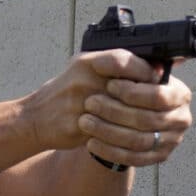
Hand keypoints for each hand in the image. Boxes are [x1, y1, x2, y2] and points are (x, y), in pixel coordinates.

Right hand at [20, 50, 157, 150]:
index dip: (144, 71)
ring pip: (121, 113)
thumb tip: (157, 68)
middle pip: (126, 88)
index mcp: (86, 63)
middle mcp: (82, 80)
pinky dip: (123, 135)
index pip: (123, 60)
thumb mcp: (86, 70)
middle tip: (159, 106)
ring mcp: (78, 104)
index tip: (157, 79)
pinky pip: (109, 132)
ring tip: (148, 122)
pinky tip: (131, 135)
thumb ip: (117, 66)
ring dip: (138, 120)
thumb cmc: (66, 92)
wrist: (35, 117)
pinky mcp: (77, 126)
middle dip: (146, 99)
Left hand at [77, 59, 191, 168]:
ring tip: (85, 121)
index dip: (132, 92)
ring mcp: (171, 141)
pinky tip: (91, 142)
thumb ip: (125, 63)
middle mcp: (181, 119)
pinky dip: (109, 151)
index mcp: (180, 94)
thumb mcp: (127, 72)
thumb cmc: (127, 87)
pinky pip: (133, 158)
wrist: (126, 114)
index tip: (109, 84)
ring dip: (108, 132)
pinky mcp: (157, 158)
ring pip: (138, 141)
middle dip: (115, 111)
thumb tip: (115, 61)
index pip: (159, 96)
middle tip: (90, 102)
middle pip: (147, 120)